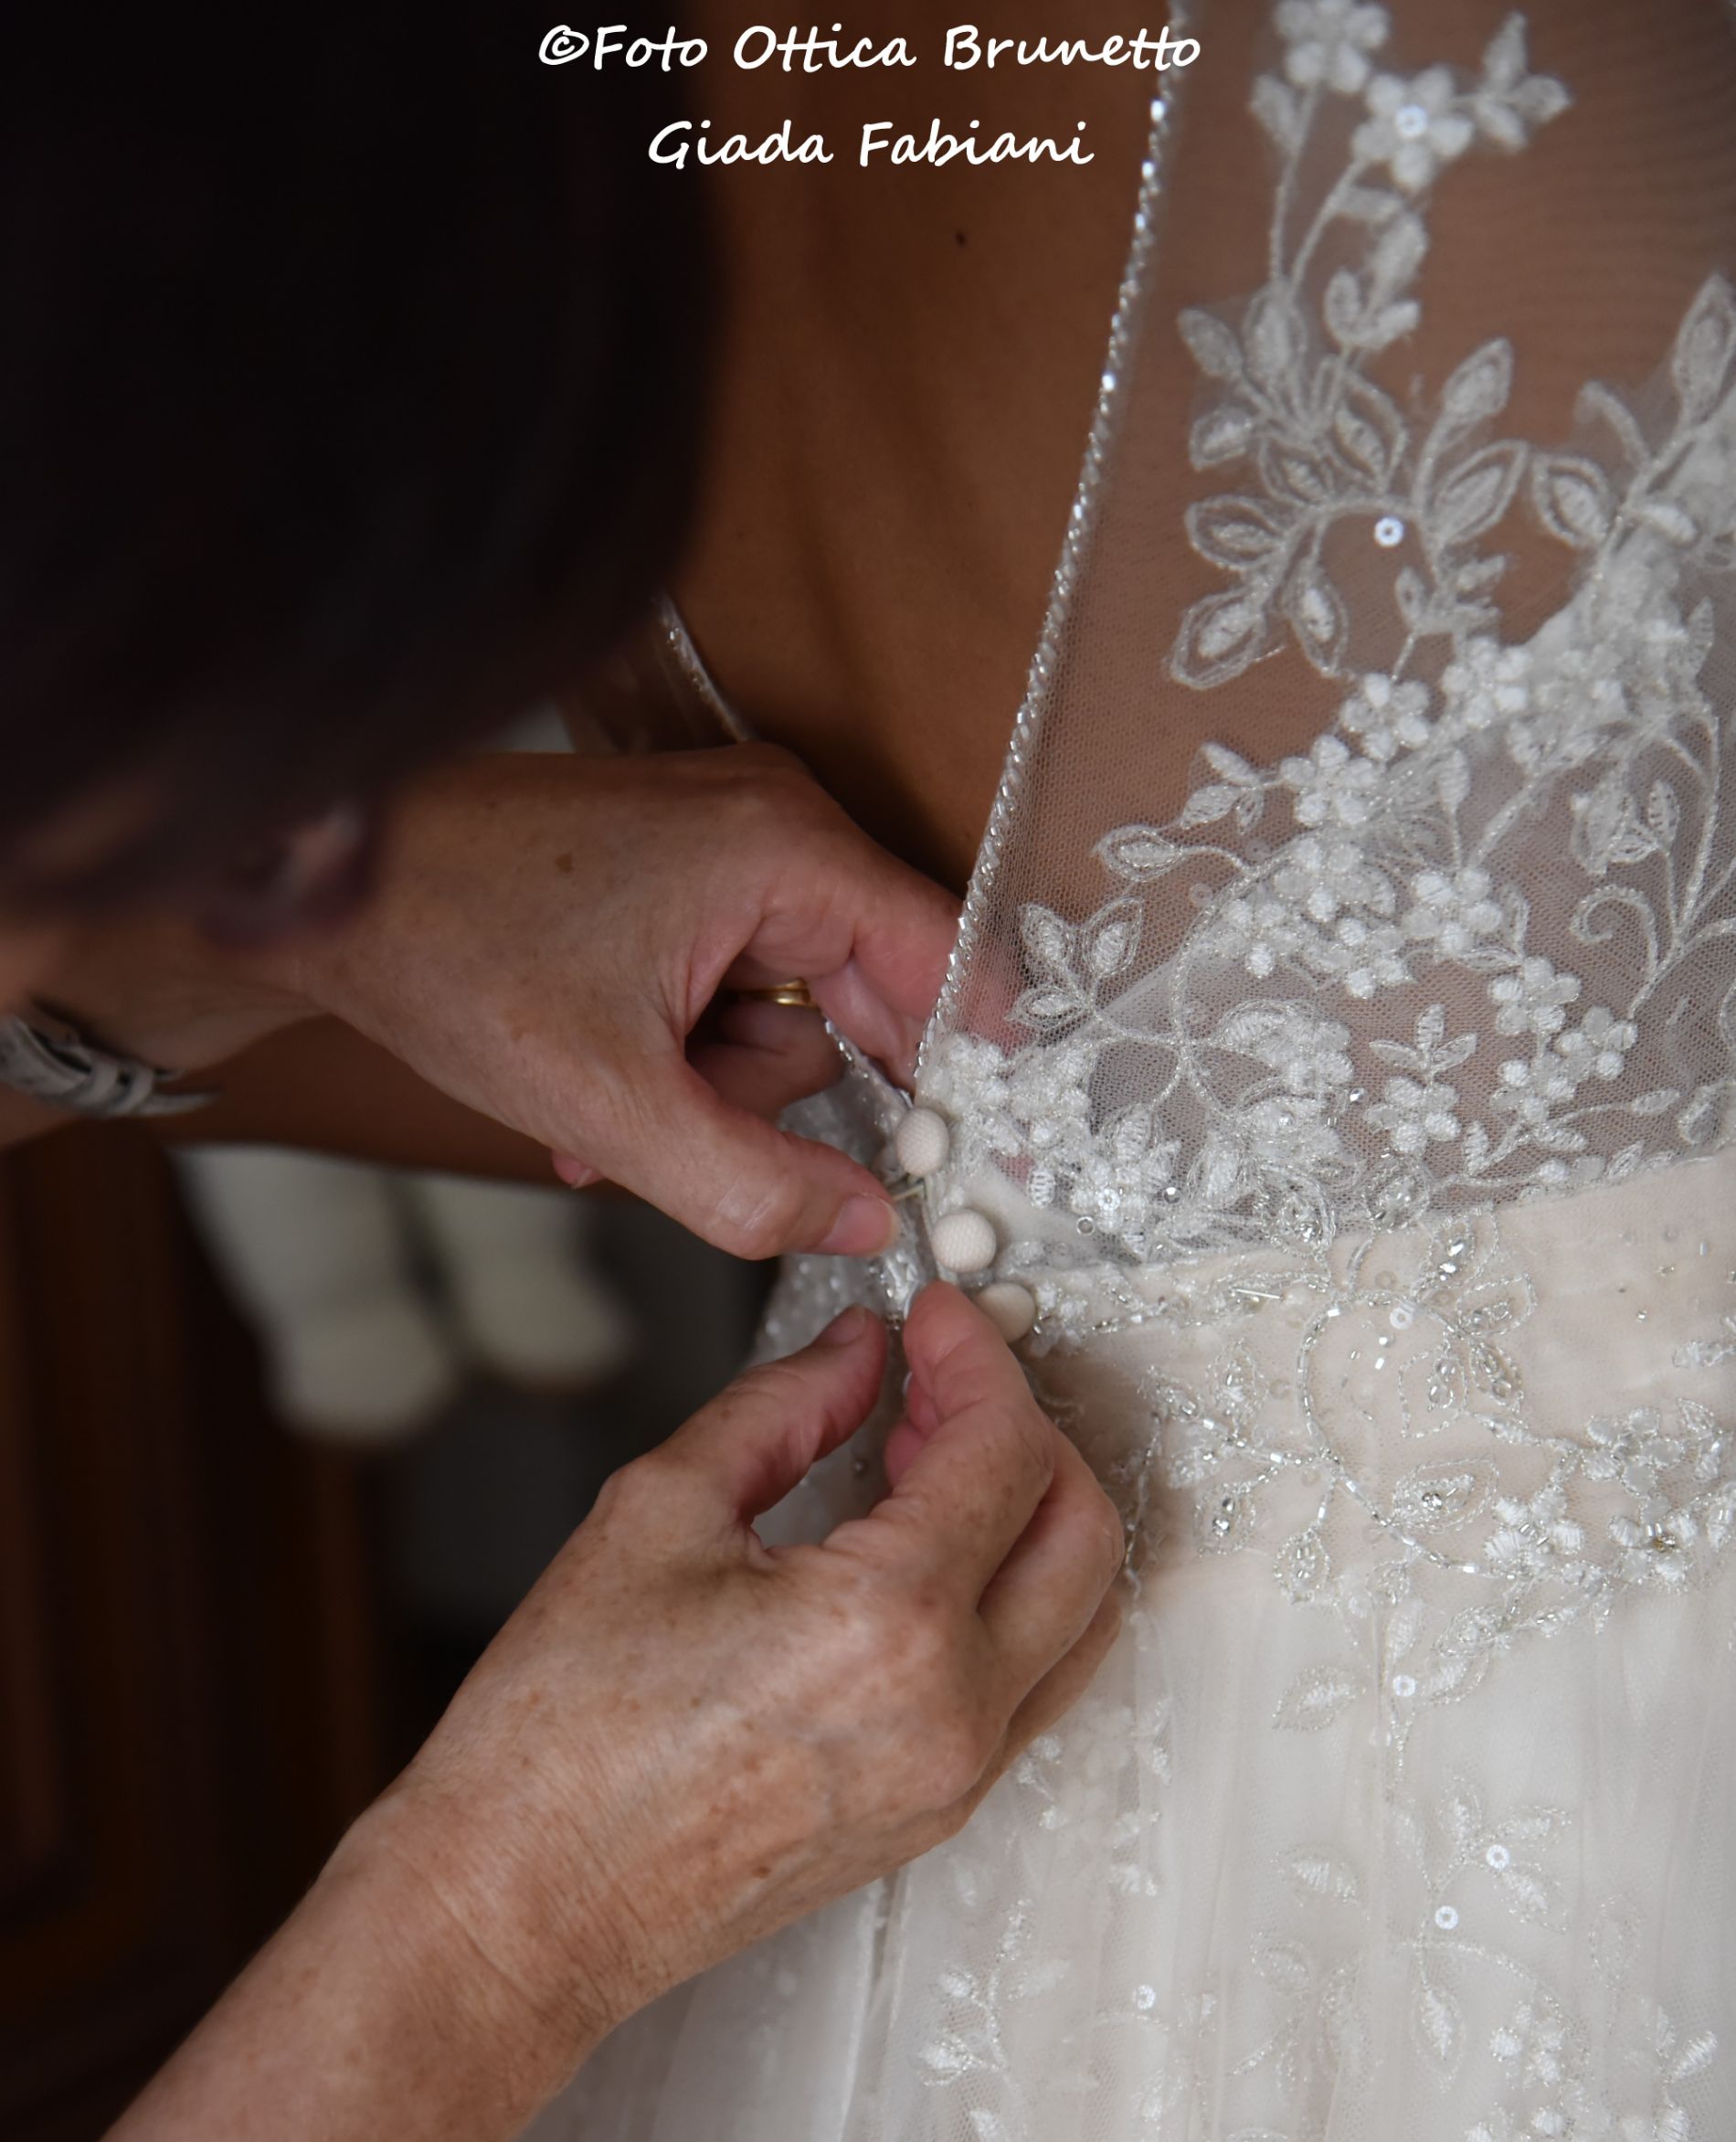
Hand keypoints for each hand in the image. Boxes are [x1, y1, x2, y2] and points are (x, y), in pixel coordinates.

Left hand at [276, 745, 958, 1257]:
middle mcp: (773, 830)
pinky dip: (676, 1061)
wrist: (319, 887)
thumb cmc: (447, 949)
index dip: (975, 1074)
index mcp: (785, 849)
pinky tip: (597, 1091)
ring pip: (786, 1021)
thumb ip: (752, 1184)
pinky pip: (729, 998)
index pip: (948, 964)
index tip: (989, 1169)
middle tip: (702, 1142)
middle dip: (771, 1097)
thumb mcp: (608, 1102)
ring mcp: (724, 851)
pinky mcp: (679, 881)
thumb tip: (866, 1224)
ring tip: (607, 1102)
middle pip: (865, 1005)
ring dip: (708, 1092)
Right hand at [383, 1283, 1123, 2056]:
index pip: (1003, 1449)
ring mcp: (957, 1775)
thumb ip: (779, 1409)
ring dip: (1032, 1514)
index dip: (976, 1356)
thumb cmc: (558, 1747)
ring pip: (1080, 1612)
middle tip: (938, 1380)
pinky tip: (921, 1553)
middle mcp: (953, 1711)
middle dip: (1024, 1426)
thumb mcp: (656, 1517)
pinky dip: (1010, 1596)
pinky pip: (1031, 1682)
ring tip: (928, 1460)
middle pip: (1082, 1527)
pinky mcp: (937, 1813)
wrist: (526, 1906)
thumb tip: (854, 1357)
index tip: (935, 1319)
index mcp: (892, 1626)